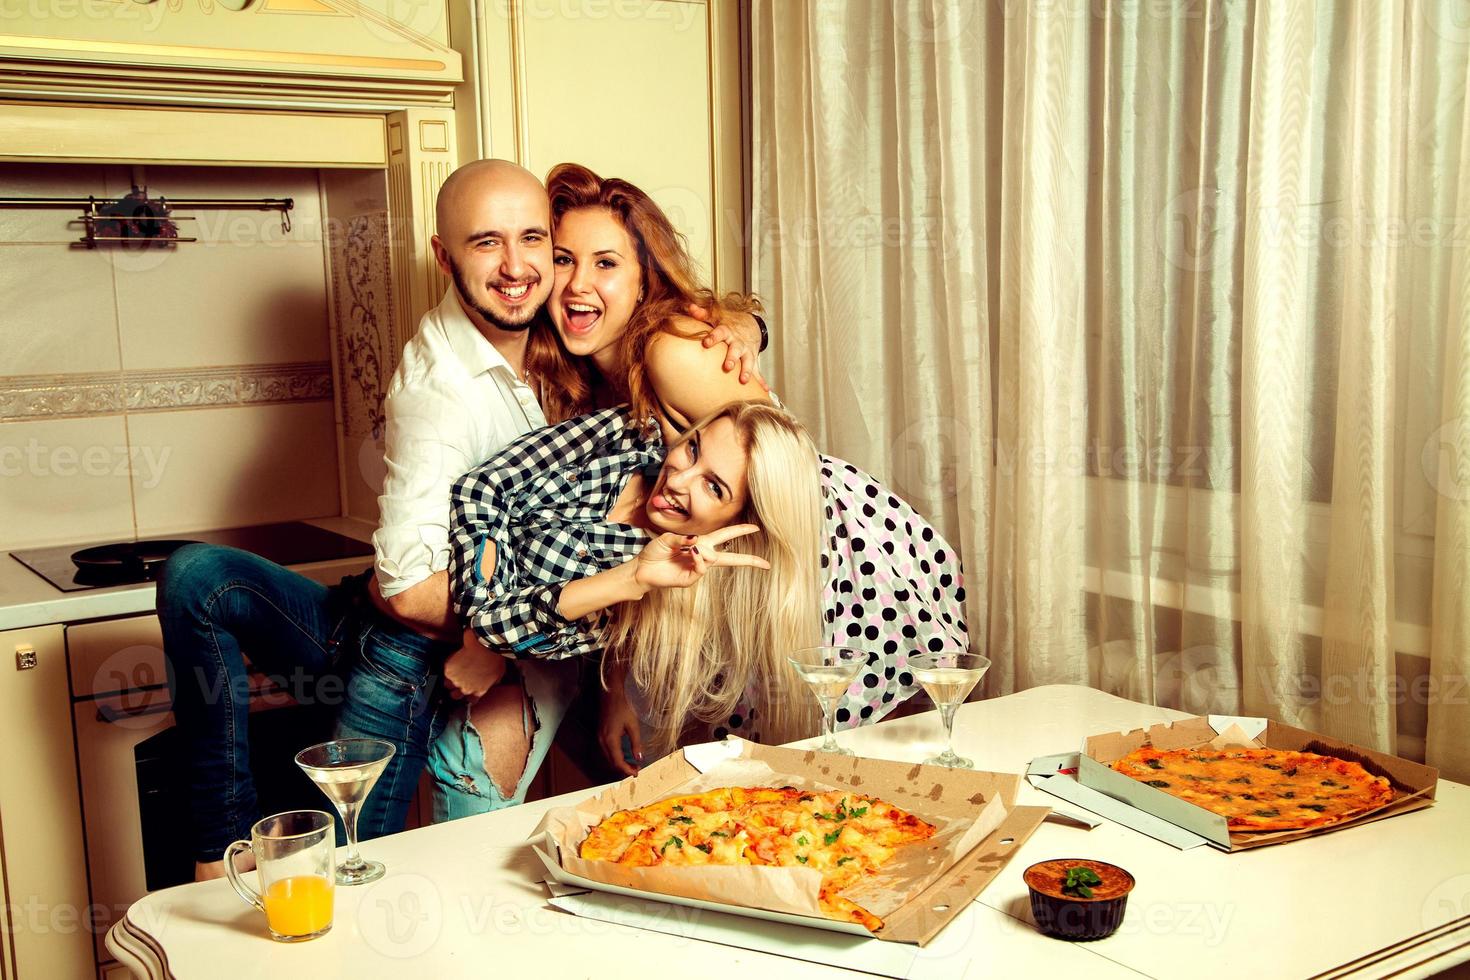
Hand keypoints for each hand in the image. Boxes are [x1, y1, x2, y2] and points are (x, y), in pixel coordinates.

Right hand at [442, 627, 506, 700]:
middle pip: (455, 696)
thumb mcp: (499, 674)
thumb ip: (492, 682)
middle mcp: (466, 688)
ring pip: (447, 685)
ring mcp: (456, 680)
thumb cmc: (494, 659)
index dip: (469, 695)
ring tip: (454, 672)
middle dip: (456, 690)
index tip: (469, 690)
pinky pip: (445, 671)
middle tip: (459, 681)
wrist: (484, 647)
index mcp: (479, 691)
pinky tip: (453, 660)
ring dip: (450, 680)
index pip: (471, 700)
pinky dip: (448, 666)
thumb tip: (491, 682)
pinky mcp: (449, 670)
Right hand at [599, 679, 643, 776]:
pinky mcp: (600, 733)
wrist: (611, 692)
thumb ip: (636, 743)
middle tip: (636, 769)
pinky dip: (615, 755)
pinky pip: (606, 750)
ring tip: (632, 764)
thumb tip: (640, 758)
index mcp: (610, 739)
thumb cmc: (623, 706)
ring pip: (608, 756)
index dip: (627, 770)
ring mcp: (599, 737)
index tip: (637, 773)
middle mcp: (602, 741)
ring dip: (619, 762)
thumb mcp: (633, 725)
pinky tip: (624, 754)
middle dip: (623, 768)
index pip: (617, 761)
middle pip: (611, 761)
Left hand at [632, 524, 770, 590]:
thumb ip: (684, 538)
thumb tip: (699, 541)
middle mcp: (703, 556)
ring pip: (715, 559)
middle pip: (731, 558)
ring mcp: (698, 569)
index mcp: (700, 543)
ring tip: (690, 549)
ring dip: (706, 551)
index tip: (755, 528)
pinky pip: (702, 568)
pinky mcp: (691, 579)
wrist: (642, 569)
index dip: (740, 531)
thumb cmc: (655, 552)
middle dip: (749, 560)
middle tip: (766, 564)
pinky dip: (700, 559)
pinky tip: (691, 553)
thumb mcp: (668, 539)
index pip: (725, 536)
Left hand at [686, 303, 767, 388]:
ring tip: (744, 380)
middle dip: (732, 358)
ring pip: (748, 361)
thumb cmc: (728, 323)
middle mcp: (738, 342)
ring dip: (747, 370)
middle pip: (736, 349)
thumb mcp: (716, 316)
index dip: (714, 337)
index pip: (720, 332)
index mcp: (727, 331)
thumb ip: (703, 314)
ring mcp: (747, 351)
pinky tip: (765, 389)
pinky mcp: (752, 359)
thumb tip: (690, 307)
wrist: (749, 324)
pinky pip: (757, 371)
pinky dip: (761, 380)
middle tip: (728, 367)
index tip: (706, 343)